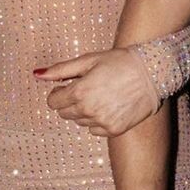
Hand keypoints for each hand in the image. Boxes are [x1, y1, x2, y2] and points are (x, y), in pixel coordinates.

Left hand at [34, 48, 157, 136]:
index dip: (59, 92)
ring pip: (80, 122)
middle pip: (65, 113)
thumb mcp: (89, 60)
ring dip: (85, 111)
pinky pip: (95, 130)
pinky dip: (98, 120)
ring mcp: (102, 122)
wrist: (153, 72)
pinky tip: (111, 105)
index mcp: (80, 92)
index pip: (53, 102)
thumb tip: (37, 75)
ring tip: (102, 95)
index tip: (69, 85)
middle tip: (87, 88)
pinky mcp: (114, 130)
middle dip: (71, 101)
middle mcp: (89, 110)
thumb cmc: (120, 61)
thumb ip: (61, 69)